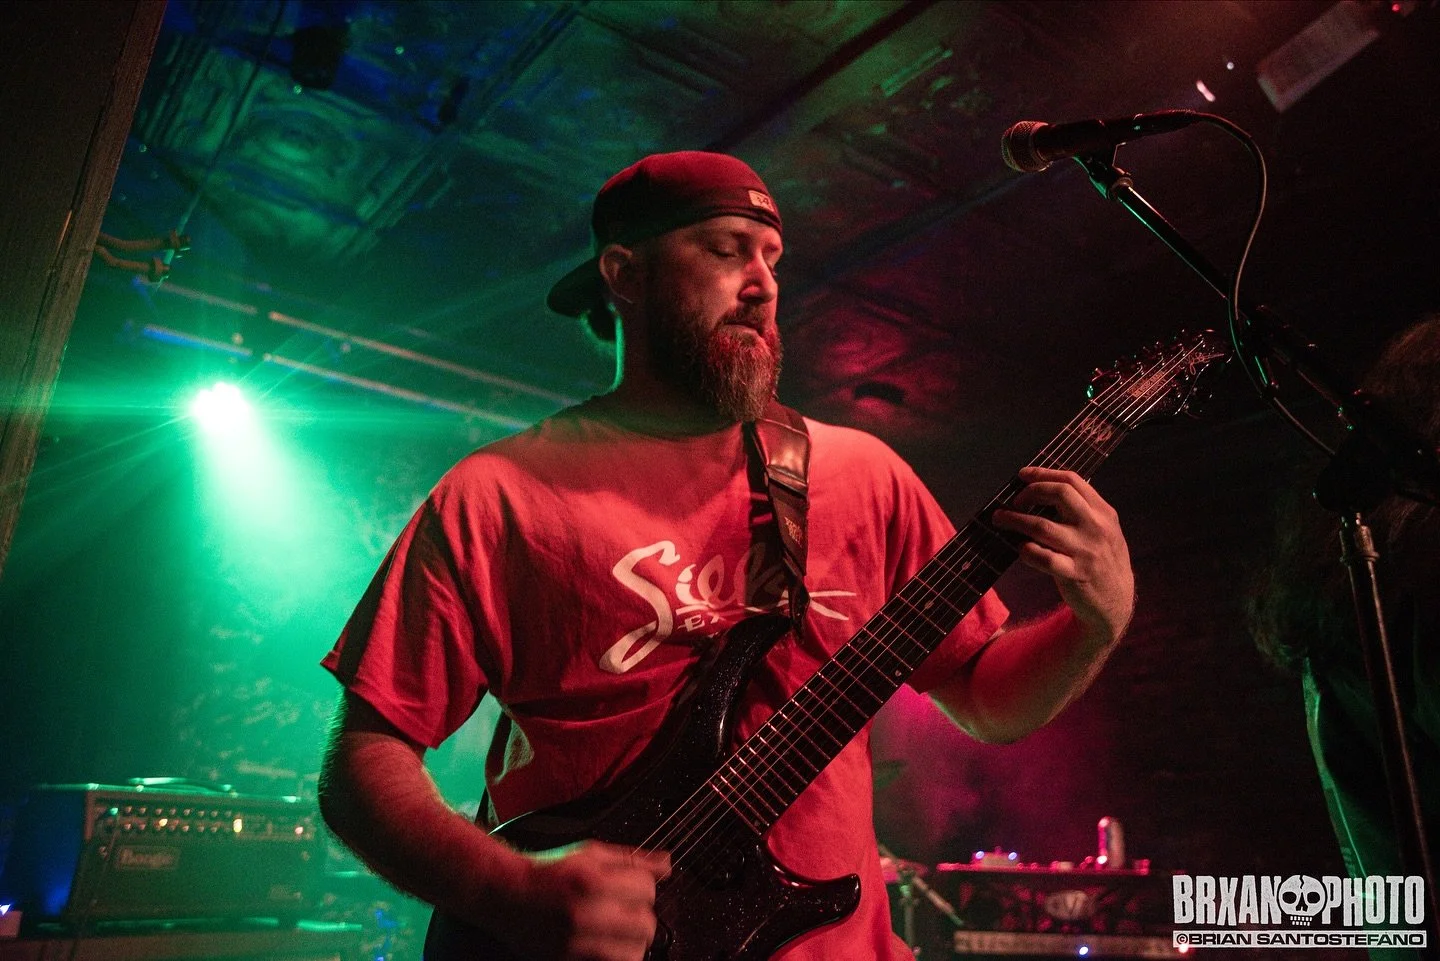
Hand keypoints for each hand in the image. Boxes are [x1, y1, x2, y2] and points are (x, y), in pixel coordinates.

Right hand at [503, 841, 670, 960]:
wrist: (507, 894)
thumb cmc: (547, 871)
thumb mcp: (589, 854)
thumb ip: (630, 859)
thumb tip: (666, 864)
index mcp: (593, 881)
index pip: (647, 888)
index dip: (645, 886)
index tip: (635, 886)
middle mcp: (585, 914)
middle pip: (645, 924)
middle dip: (642, 916)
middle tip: (628, 910)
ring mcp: (576, 943)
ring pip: (634, 952)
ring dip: (633, 941)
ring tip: (619, 930)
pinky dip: (616, 956)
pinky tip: (607, 944)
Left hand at [991, 467, 1134, 645]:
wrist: (1116, 603)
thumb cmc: (1103, 561)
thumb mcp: (1104, 531)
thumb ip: (1083, 511)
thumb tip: (1045, 489)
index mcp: (1103, 513)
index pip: (1072, 481)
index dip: (1043, 474)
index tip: (1023, 475)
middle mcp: (1096, 527)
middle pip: (1060, 494)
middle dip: (1031, 492)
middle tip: (1014, 501)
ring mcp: (1086, 551)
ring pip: (1043, 526)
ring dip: (1015, 520)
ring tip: (1000, 519)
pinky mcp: (1074, 574)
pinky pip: (1043, 558)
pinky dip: (1026, 550)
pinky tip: (1020, 548)